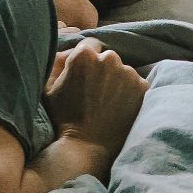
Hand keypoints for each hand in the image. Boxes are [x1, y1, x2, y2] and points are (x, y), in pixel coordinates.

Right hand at [43, 38, 147, 156]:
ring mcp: (128, 72)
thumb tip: (68, 52)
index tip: (86, 75)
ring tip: (108, 103)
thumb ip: (57, 62)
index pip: (90, 45)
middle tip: (96, 92)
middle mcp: (109, 58)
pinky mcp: (142, 87)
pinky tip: (120, 108)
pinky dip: (130, 93)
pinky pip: (136, 84)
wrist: (88, 148)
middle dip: (103, 70)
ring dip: (117, 81)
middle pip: (108, 58)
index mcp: (84, 55)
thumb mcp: (49, 89)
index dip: (87, 60)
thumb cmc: (64, 119)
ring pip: (123, 71)